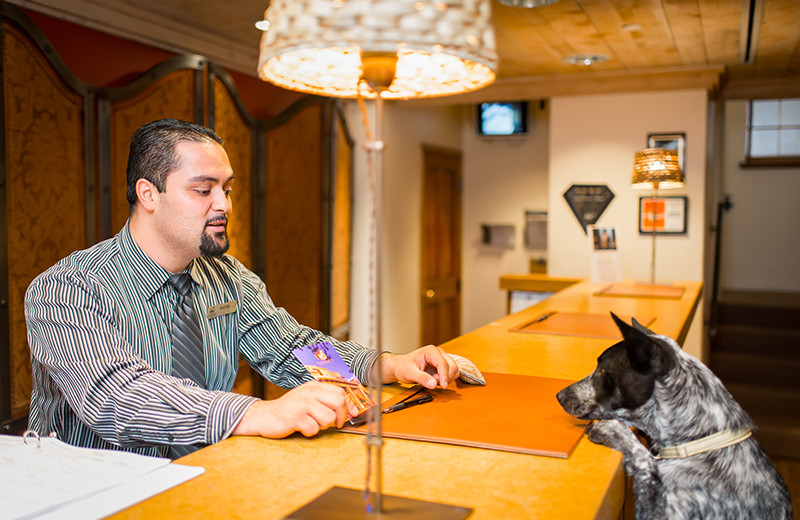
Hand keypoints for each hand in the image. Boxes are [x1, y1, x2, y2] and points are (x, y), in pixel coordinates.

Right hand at [233, 381, 359, 437]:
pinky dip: (309, 432)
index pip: (340, 392)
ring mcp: (302, 404)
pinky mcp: (296, 417)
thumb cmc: (290, 409)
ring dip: (322, 426)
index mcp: (314, 386)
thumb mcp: (308, 399)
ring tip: (312, 423)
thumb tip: (350, 409)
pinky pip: (314, 429)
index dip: (349, 405)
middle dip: (341, 416)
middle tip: (336, 423)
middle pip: (339, 402)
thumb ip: (327, 400)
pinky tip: (301, 427)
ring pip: (328, 418)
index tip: (351, 414)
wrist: (266, 416)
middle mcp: (309, 392)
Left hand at [381, 345, 458, 389]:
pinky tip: (435, 380)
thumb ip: (421, 378)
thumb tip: (433, 384)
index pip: (443, 364)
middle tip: (433, 382)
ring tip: (432, 380)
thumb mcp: (409, 373)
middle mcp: (439, 353)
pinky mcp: (442, 366)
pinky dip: (445, 380)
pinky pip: (450, 374)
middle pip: (452, 366)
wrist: (400, 366)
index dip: (444, 376)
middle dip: (445, 378)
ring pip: (453, 370)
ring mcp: (441, 359)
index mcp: (431, 351)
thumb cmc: (403, 366)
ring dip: (446, 379)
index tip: (443, 386)